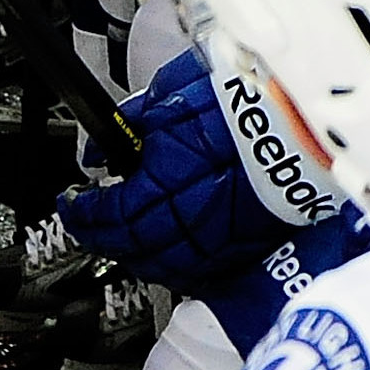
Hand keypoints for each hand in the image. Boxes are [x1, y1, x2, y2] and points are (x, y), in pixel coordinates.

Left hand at [56, 48, 310, 295]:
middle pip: (130, 245)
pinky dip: (174, 266)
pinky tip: (165, 256)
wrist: (298, 121)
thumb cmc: (240, 103)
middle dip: (102, 236)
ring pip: (162, 266)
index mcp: (161, 184)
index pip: (107, 212)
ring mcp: (216, 239)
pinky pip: (198, 271)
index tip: (71, 203)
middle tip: (87, 225)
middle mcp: (185, 219)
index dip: (82, 211)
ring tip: (120, 240)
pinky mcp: (245, 248)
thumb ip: (130, 125)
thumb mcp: (169, 97)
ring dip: (135, 255)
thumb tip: (100, 146)